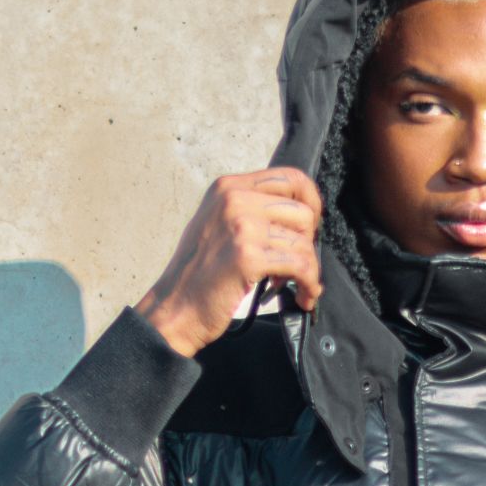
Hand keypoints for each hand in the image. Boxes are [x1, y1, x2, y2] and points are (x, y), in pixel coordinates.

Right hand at [135, 168, 323, 356]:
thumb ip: (251, 212)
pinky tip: (302, 296)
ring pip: (304, 240)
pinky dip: (308, 284)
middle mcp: (234, 198)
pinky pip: (299, 265)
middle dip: (310, 242)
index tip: (310, 229)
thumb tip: (298, 218)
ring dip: (310, 269)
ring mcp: (240, 225)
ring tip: (299, 286)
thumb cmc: (199, 275)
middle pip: (302, 210)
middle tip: (299, 264)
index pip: (290, 177)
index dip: (311, 203)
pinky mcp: (247, 256)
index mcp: (228, 187)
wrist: (174, 308)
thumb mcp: (219, 225)